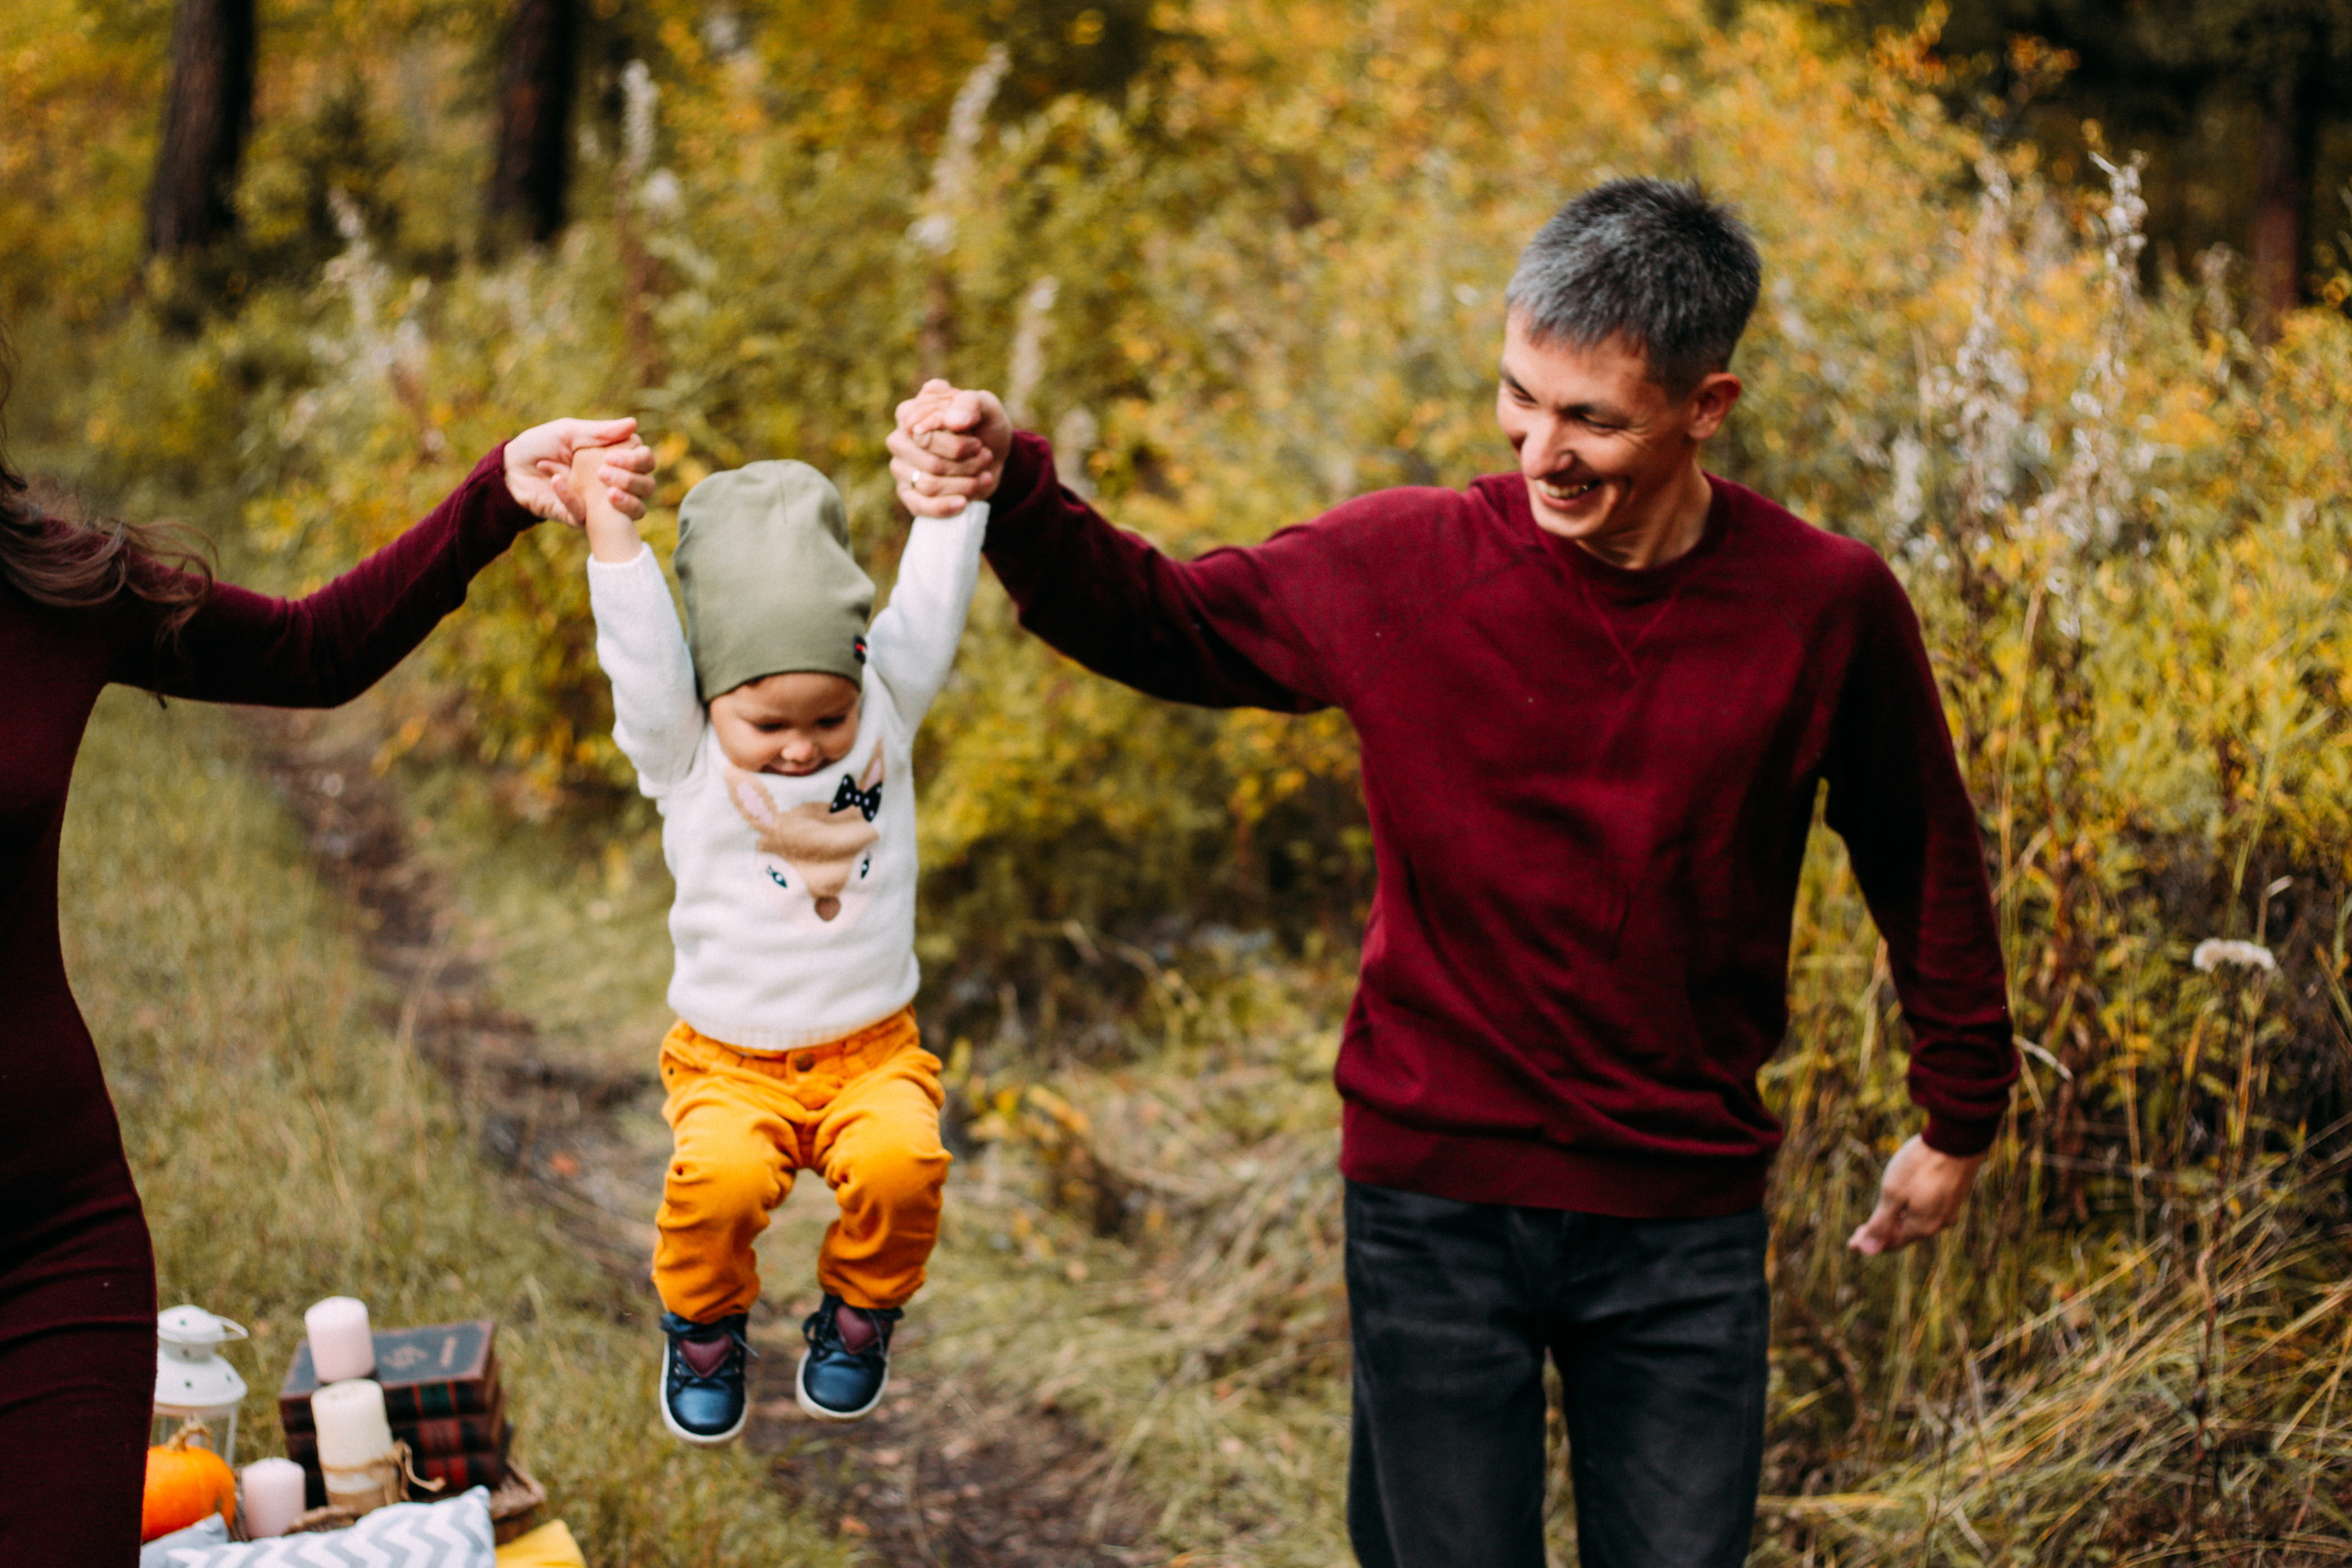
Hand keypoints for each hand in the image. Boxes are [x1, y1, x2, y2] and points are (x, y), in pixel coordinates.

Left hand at [503, 417, 657, 525]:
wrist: (510, 469)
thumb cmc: (540, 445)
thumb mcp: (569, 432)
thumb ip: (600, 432)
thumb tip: (634, 425)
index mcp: (614, 457)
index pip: (645, 461)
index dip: (638, 460)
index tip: (613, 456)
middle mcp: (613, 481)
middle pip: (646, 487)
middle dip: (632, 481)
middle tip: (605, 472)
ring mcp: (600, 503)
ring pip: (634, 510)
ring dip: (624, 500)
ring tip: (604, 488)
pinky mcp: (581, 519)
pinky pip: (586, 516)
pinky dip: (571, 498)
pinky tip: (557, 479)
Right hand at [887, 379, 1012, 517]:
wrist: (992, 455)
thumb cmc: (983, 426)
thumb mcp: (985, 407)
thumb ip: (970, 404)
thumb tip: (954, 421)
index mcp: (910, 413)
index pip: (924, 434)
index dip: (955, 445)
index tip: (979, 444)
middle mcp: (899, 439)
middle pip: (930, 462)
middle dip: (965, 465)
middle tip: (986, 458)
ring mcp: (900, 468)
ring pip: (929, 485)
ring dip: (964, 484)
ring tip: (985, 476)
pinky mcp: (908, 493)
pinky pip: (919, 506)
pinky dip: (945, 507)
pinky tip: (964, 503)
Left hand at [1847, 1135, 1984, 1254]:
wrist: (1957, 1139)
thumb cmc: (1920, 1166)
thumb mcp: (1892, 1194)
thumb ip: (1880, 1223)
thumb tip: (1866, 1250)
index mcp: (1922, 1227)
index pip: (1891, 1243)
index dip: (1870, 1243)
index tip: (1851, 1243)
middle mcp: (1939, 1224)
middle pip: (1905, 1234)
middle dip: (1883, 1233)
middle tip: (1861, 1232)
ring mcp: (1950, 1209)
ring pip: (1918, 1222)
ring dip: (1898, 1222)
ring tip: (1882, 1219)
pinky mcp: (1955, 1195)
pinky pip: (1929, 1210)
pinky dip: (1912, 1210)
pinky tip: (1905, 1202)